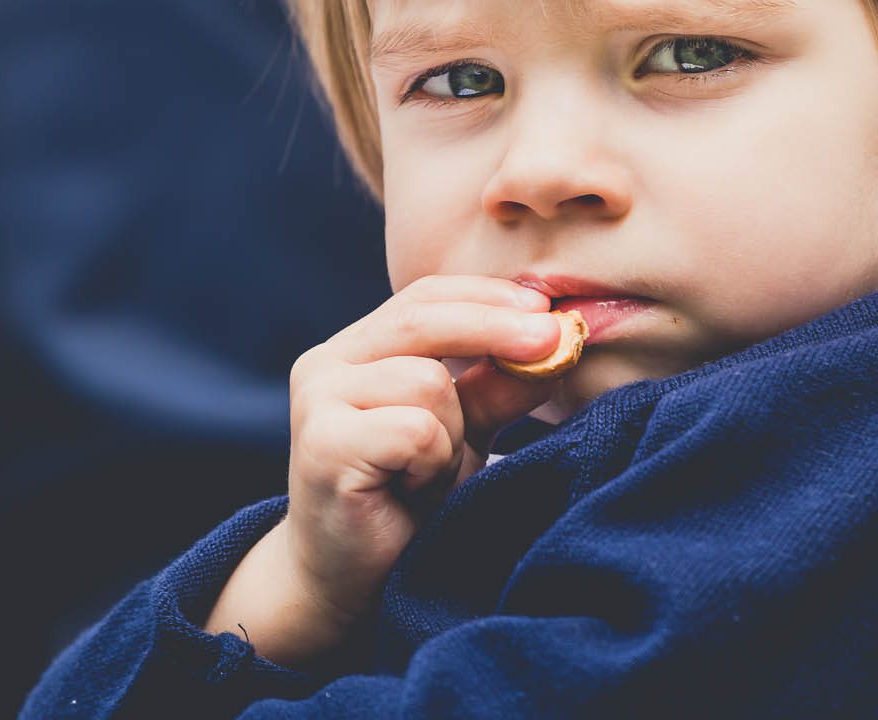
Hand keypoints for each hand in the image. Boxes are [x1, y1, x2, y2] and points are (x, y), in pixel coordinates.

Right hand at [204, 275, 560, 664]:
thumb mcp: (465, 429)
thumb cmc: (408, 499)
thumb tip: (559, 337)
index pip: (426, 295)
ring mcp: (317, 401)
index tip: (548, 309)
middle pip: (424, 317)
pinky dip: (433, 462)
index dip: (489, 295)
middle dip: (498, 328)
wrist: (352, 582)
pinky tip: (411, 491)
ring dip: (453, 433)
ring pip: (428, 381)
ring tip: (430, 474)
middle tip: (555, 338)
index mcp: (355, 348)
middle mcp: (327, 364)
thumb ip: (499, 383)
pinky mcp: (323, 445)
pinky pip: (416, 429)